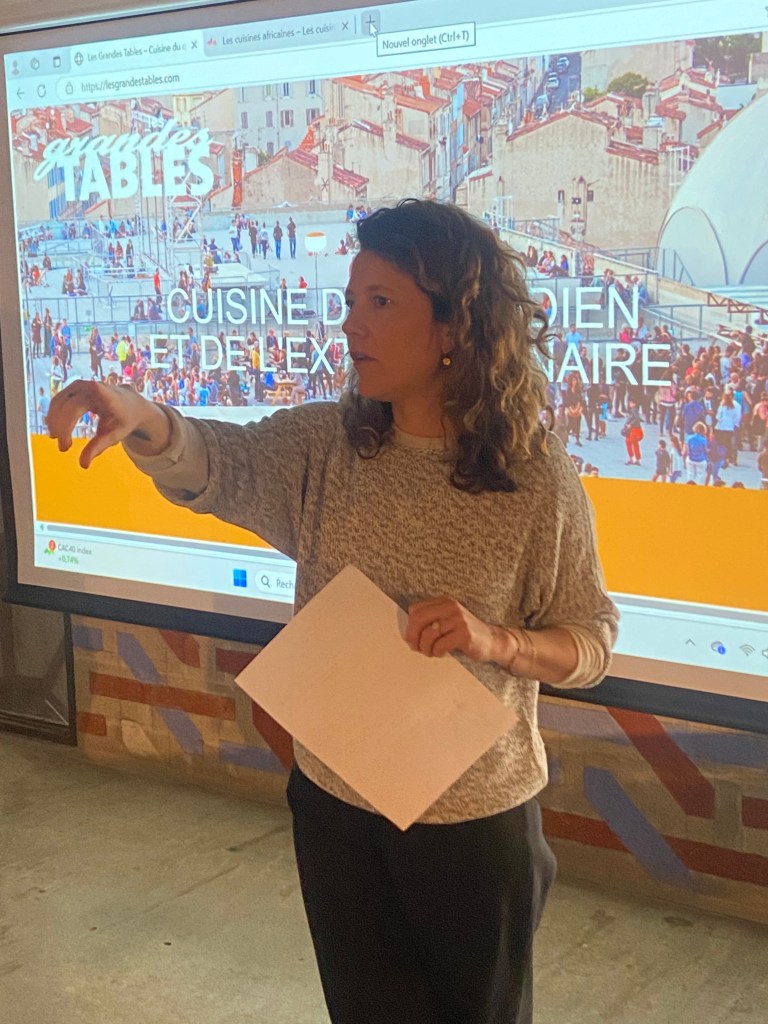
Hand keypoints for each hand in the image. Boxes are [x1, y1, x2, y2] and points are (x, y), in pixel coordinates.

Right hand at [46, 380, 168, 468]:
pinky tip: (55, 431)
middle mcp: (91, 387)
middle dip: (62, 426)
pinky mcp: (72, 389)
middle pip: (70, 405)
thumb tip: (83, 465)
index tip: (79, 406)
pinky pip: (58, 401)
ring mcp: (80, 386)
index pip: (94, 390)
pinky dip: (54, 416)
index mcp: (108, 396)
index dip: (82, 397)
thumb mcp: (116, 435)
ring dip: (54, 422)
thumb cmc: (124, 420)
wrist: (129, 403)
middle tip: (63, 448)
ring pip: (59, 402)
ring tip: (57, 440)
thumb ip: (99, 447)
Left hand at [405, 596, 504, 663]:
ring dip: (425, 648)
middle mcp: (451, 607)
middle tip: (417, 648)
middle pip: (418, 619)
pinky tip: (441, 653)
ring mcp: (458, 620)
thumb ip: (430, 620)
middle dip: (413, 636)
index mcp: (444, 601)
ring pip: (428, 634)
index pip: (415, 610)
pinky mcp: (464, 634)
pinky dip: (436, 652)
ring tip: (430, 652)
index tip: (412, 638)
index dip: (410, 627)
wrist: (492, 640)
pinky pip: (440, 645)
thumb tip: (408, 634)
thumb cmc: (464, 633)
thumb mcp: (447, 620)